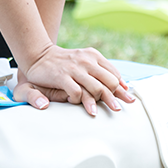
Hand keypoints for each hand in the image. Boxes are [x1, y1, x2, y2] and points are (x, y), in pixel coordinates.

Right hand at [15, 45, 135, 115]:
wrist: (39, 55)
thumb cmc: (66, 62)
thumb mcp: (86, 61)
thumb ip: (103, 71)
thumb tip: (124, 85)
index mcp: (94, 56)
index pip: (114, 74)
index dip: (121, 88)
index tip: (128, 99)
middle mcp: (87, 61)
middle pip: (108, 82)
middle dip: (114, 97)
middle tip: (117, 109)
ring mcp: (75, 68)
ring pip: (95, 88)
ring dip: (98, 102)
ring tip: (97, 112)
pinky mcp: (62, 76)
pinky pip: (76, 92)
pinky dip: (77, 100)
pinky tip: (75, 102)